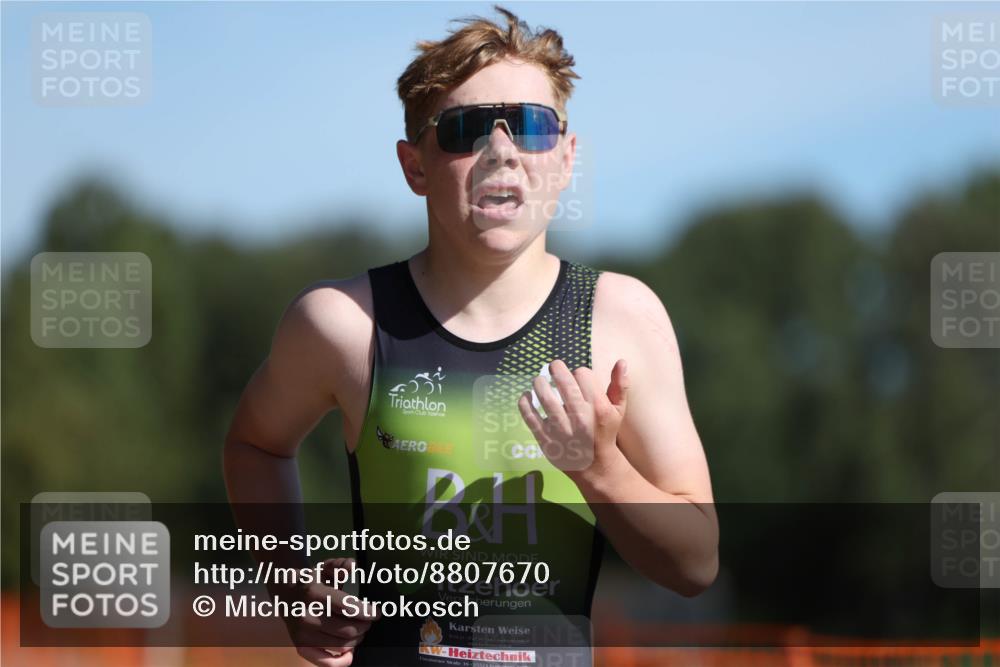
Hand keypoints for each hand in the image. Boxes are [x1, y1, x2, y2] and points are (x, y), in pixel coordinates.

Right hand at [277, 557, 377, 666]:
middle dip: (364, 626)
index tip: (377, 613)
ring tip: (359, 631)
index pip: (347, 607)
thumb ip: (340, 565)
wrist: (286, 593)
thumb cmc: (313, 580)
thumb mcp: (325, 567)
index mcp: (313, 593)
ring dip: (356, 640)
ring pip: (341, 646)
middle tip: (368, 621)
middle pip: (348, 630)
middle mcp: (307, 616)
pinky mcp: (300, 647)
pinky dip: (342, 660)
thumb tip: (352, 565)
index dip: (367, 612)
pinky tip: (350, 652)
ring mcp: (302, 634)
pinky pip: (325, 662)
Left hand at [517, 358, 629, 485]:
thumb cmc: (605, 432)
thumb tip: (621, 361)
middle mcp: (580, 418)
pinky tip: (526, 396)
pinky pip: (530, 417)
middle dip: (556, 368)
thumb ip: (620, 386)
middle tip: (553, 366)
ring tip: (538, 380)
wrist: (594, 466)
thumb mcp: (618, 411)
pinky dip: (525, 403)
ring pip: (545, 397)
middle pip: (563, 382)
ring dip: (538, 382)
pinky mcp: (546, 439)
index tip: (577, 377)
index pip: (582, 374)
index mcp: (598, 408)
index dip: (579, 371)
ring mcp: (562, 430)